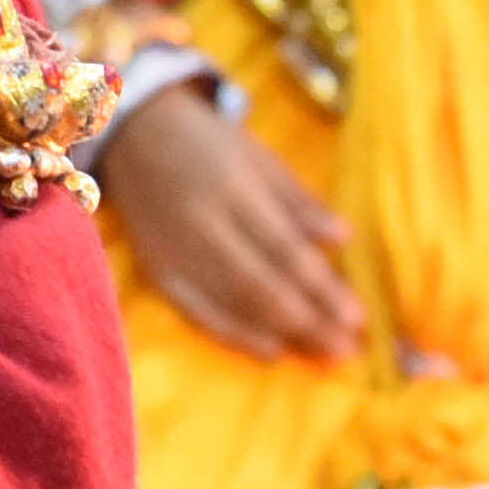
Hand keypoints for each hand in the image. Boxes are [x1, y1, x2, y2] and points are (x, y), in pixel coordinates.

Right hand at [98, 86, 360, 362]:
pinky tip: (271, 350)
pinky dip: (235, 334)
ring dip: (283, 333)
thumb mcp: (259, 158)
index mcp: (233, 189)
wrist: (132, 134)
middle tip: (347, 349)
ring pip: (234, 303)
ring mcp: (175, 252)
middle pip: (262, 285)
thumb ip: (298, 201)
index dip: (322, 287)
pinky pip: (198, 311)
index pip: (285, 250)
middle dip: (309, 321)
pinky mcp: (157, 270)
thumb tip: (344, 238)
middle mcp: (202, 225)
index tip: (357, 317)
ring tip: (323, 354)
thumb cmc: (207, 142)